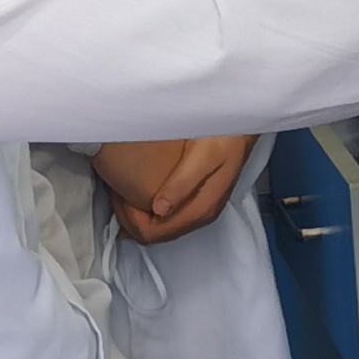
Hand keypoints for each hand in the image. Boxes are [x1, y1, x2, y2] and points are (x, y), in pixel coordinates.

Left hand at [92, 134, 250, 244]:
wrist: (243, 123)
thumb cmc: (223, 136)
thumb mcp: (203, 156)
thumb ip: (182, 183)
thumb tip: (159, 209)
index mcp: (201, 208)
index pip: (156, 232)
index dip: (131, 221)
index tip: (117, 197)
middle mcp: (200, 215)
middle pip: (157, 235)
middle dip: (131, 221)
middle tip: (115, 196)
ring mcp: (200, 208)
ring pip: (161, 228)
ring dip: (138, 217)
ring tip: (122, 194)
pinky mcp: (197, 199)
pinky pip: (167, 216)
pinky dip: (148, 210)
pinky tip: (138, 194)